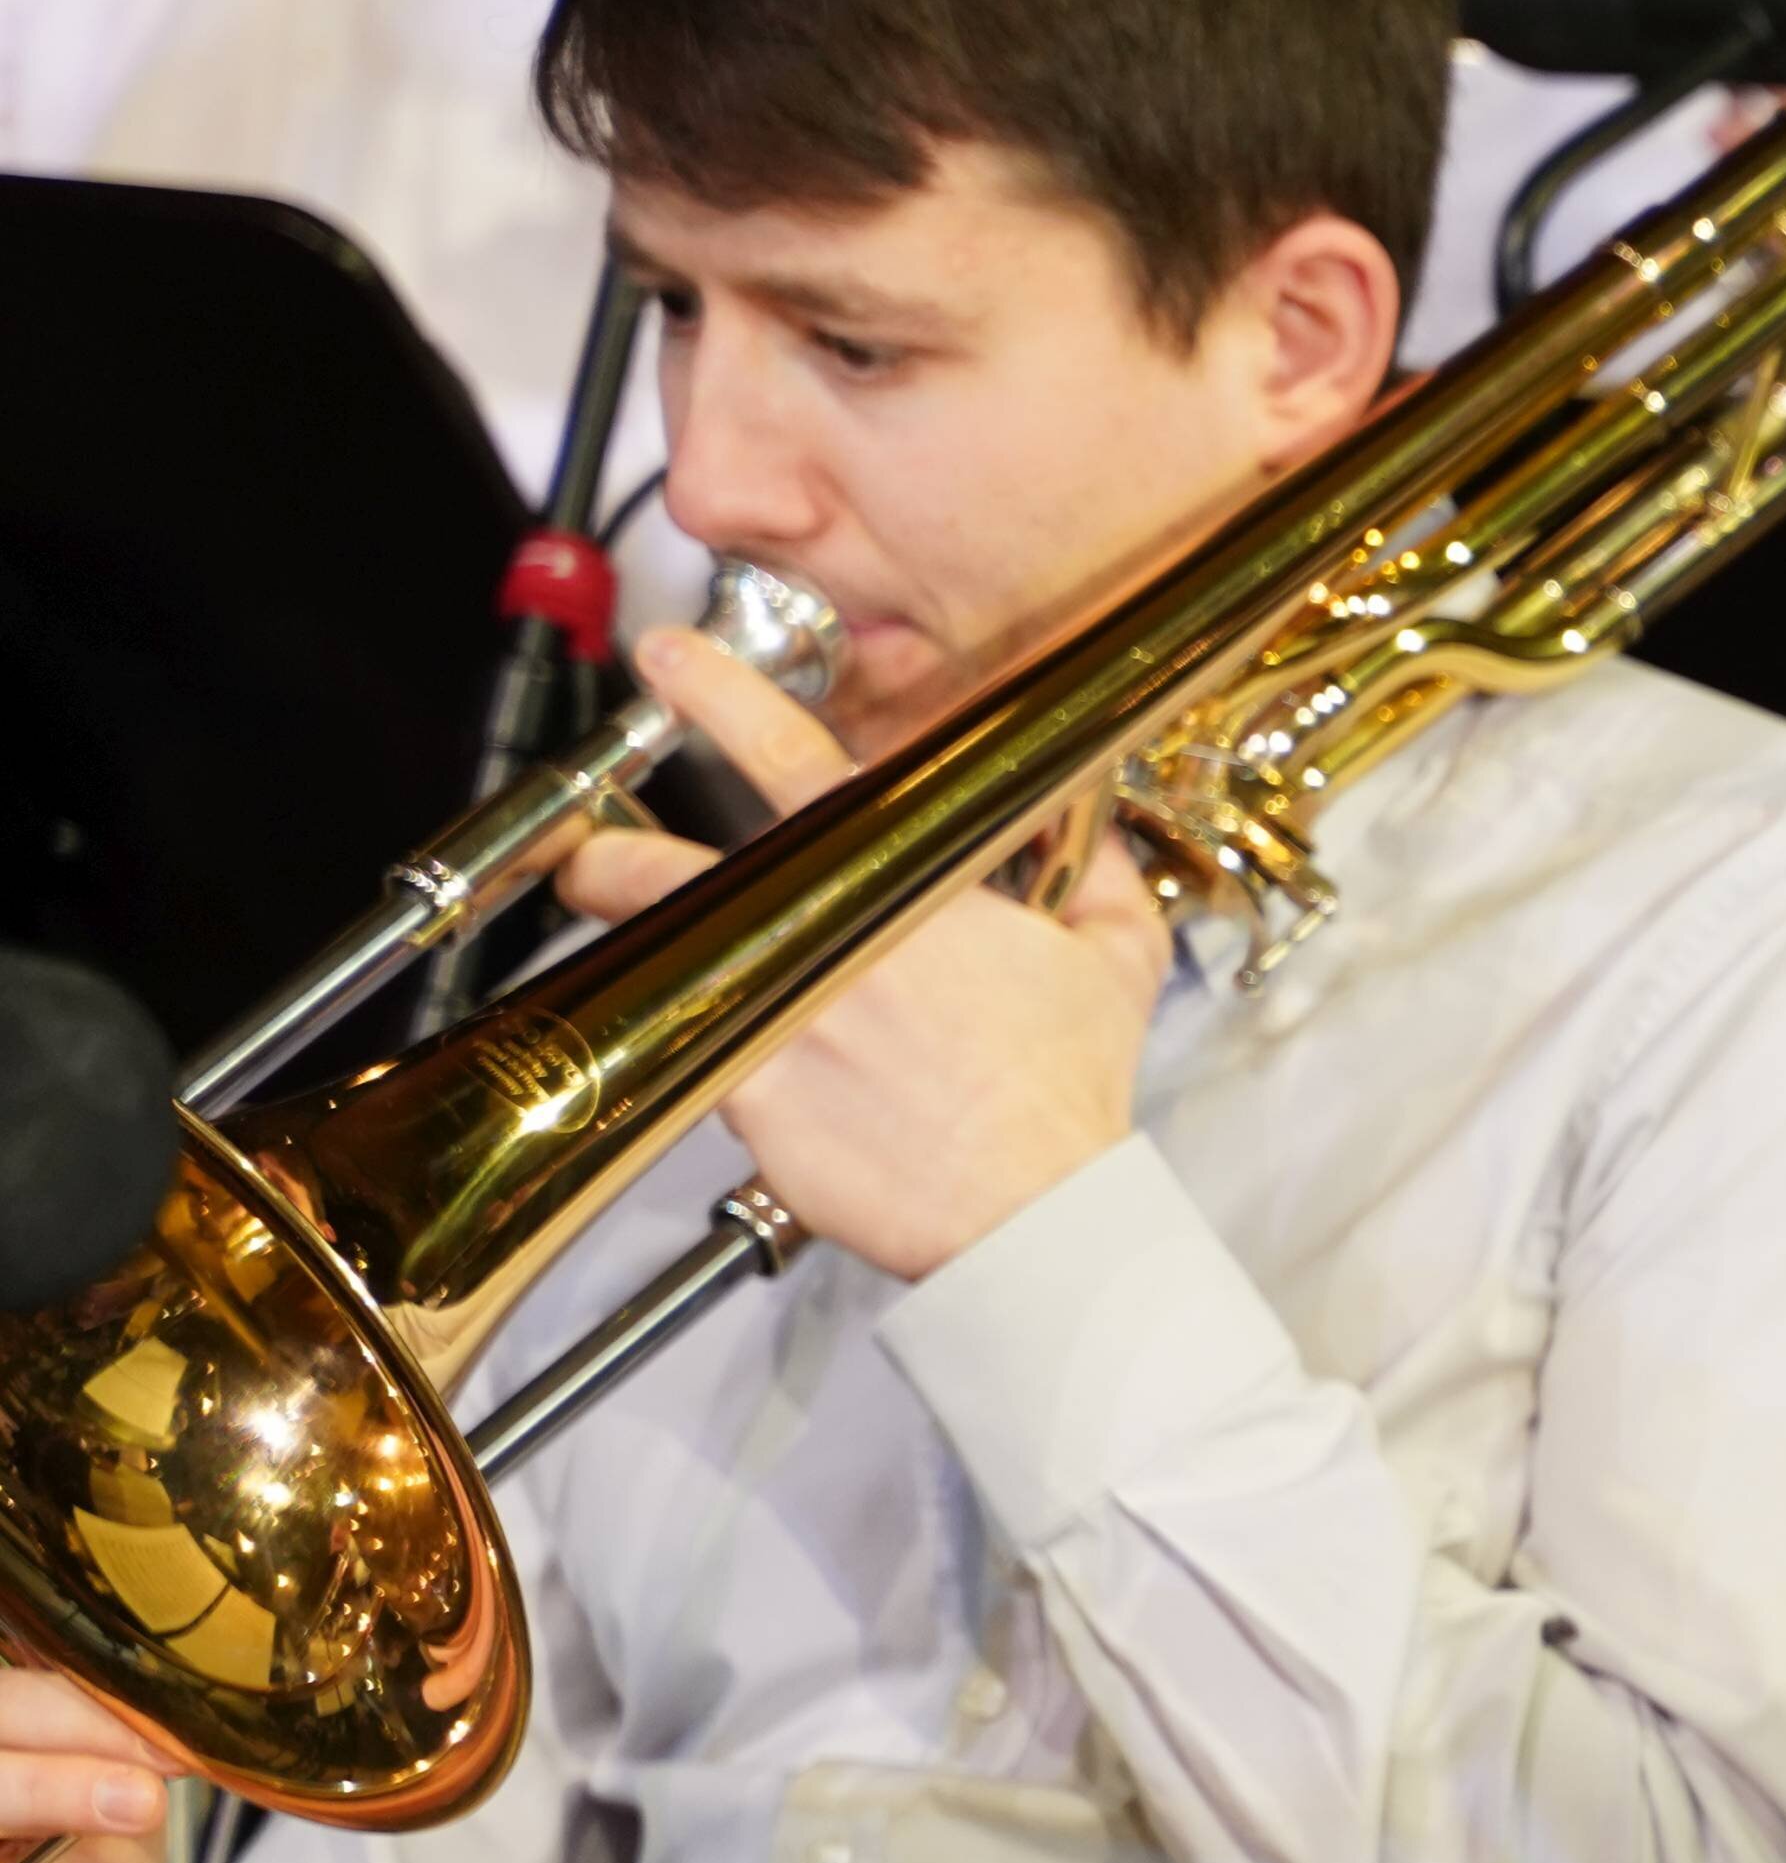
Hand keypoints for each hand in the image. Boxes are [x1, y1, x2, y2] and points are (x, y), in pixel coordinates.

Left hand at [557, 628, 1165, 1282]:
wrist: (1029, 1206)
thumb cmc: (1068, 1087)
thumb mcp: (1117, 960)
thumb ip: (1097, 874)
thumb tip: (1086, 829)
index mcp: (904, 877)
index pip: (788, 757)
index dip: (717, 693)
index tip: (670, 657)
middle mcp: (819, 932)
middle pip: (655, 866)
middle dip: (602, 856)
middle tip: (591, 855)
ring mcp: (768, 1011)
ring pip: (655, 960)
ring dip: (636, 952)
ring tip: (645, 963)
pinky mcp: (741, 1093)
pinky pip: (693, 1055)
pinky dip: (707, 1056)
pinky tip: (738, 1073)